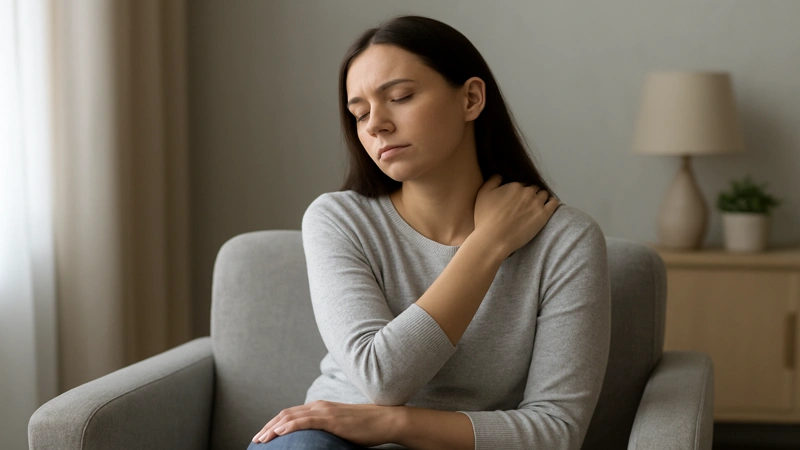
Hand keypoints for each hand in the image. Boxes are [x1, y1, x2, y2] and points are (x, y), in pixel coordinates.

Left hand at [251, 400, 403, 445]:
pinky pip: (305, 421)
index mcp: (320, 407)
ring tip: (261, 439)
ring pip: (291, 417)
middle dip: (268, 426)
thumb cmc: (366, 426)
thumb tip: (316, 442)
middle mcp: (319, 406)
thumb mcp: (341, 427)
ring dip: (272, 428)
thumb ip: (326, 429)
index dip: (274, 423)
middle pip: (286, 414)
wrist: (385, 420)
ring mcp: (325, 411)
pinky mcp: (331, 419)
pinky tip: (278, 432)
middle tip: (256, 439)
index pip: (291, 413)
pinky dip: (289, 426)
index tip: (263, 435)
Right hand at [473, 174, 559, 258]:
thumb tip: (500, 175)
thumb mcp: (483, 194)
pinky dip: (552, 202)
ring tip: (536, 206)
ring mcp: (536, 203)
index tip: (516, 199)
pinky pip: (554, 203)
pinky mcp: (543, 215)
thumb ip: (492, 181)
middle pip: (534, 188)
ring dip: (541, 197)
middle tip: (525, 204)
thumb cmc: (485, 218)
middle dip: (530, 194)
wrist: (493, 239)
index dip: (519, 191)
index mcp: (514, 185)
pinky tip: (548, 206)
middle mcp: (527, 192)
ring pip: (544, 194)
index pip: (521, 184)